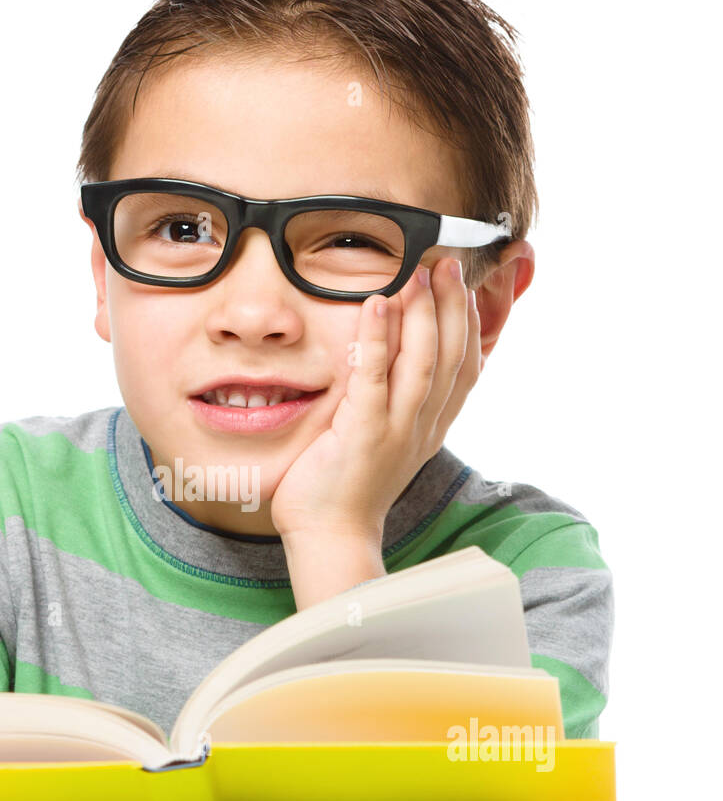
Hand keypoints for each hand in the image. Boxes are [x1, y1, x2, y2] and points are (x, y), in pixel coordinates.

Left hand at [270, 256, 481, 543]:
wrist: (330, 535)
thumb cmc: (347, 485)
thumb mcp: (386, 439)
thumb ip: (398, 400)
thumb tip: (401, 358)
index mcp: (431, 427)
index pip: (466, 368)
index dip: (470, 323)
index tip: (465, 285)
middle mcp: (422, 427)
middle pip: (451, 357)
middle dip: (452, 306)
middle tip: (448, 264)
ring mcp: (395, 432)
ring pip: (422, 363)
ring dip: (423, 314)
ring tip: (419, 273)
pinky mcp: (362, 435)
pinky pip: (375, 380)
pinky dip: (380, 339)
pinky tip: (377, 304)